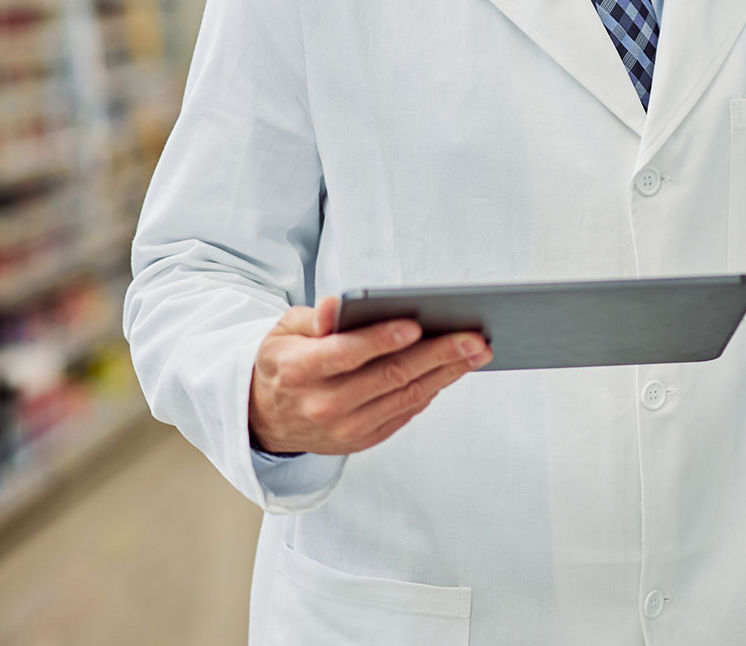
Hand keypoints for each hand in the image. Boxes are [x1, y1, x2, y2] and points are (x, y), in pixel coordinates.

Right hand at [248, 295, 489, 455]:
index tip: (417, 324)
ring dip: (448, 374)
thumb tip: (337, 304)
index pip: (345, 354)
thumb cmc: (284, 361)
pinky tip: (454, 370)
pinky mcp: (362, 441)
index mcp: (298, 371)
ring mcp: (344, 429)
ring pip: (406, 397)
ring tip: (478, 352)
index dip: (382, 339)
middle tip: (474, 337)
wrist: (267, 418)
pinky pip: (405, 413)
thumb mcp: (285, 331)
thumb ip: (315, 318)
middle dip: (437, 355)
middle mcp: (322, 405)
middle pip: (389, 377)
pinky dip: (432, 390)